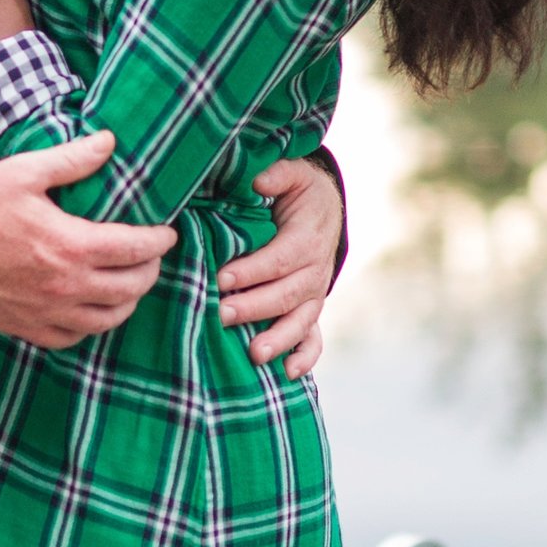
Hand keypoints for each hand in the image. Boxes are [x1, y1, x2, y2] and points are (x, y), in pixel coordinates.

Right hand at [0, 131, 175, 348]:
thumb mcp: (25, 172)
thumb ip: (72, 159)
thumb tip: (108, 142)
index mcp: (72, 246)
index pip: (135, 249)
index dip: (159, 242)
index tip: (166, 234)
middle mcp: (66, 286)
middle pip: (130, 289)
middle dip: (149, 272)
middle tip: (150, 257)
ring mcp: (46, 312)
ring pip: (106, 320)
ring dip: (126, 303)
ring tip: (129, 286)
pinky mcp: (24, 327)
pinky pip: (70, 338)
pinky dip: (88, 328)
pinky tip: (89, 313)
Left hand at [217, 156, 343, 378]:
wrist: (326, 211)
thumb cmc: (299, 193)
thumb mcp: (293, 174)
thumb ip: (277, 174)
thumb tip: (259, 182)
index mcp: (307, 239)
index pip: (279, 259)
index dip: (252, 270)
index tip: (222, 278)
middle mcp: (314, 271)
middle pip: (285, 294)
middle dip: (253, 307)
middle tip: (221, 314)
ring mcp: (314, 295)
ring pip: (299, 321)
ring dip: (278, 338)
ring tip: (254, 353)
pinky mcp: (311, 310)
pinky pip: (314, 339)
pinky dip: (305, 357)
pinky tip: (289, 373)